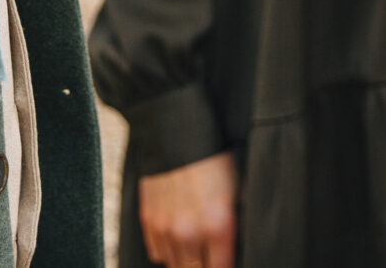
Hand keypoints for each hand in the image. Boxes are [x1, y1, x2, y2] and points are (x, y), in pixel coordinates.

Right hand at [139, 150, 236, 267]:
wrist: (177, 132)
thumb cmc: (212, 159)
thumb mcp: (237, 191)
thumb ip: (234, 226)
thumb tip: (234, 248)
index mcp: (218, 226)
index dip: (225, 265)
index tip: (225, 260)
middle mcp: (190, 233)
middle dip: (204, 265)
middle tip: (210, 255)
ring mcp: (165, 229)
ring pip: (175, 266)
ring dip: (186, 260)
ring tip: (195, 245)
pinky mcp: (148, 221)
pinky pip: (157, 253)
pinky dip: (167, 250)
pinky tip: (177, 236)